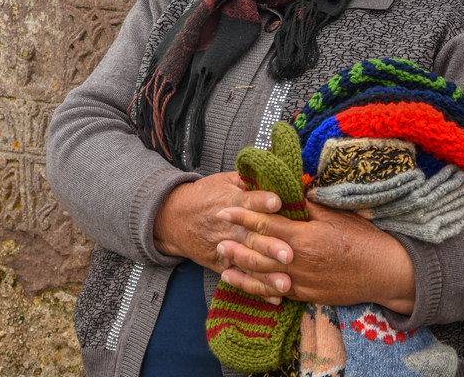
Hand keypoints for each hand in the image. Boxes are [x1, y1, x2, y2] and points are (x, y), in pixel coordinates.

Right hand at [153, 171, 294, 293]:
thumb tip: (275, 165)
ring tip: (286, 283)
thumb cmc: (207, 195)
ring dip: (267, 274)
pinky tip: (275, 298)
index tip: (277, 202)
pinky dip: (257, 290)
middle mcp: (229, 227)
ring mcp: (224, 248)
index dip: (262, 201)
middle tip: (289, 254)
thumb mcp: (226, 180)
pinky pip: (241, 278)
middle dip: (270, 246)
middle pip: (251, 236)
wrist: (174, 218)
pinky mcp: (221, 264)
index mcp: (231, 202)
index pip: (248, 201)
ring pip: (248, 262)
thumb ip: (251, 177)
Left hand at [215, 197, 415, 313]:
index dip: (244, 216)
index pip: (267, 225)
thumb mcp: (335, 215)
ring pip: (263, 275)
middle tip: (216, 233)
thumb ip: (307, 205)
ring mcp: (301, 281)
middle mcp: (298, 262)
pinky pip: (276, 292)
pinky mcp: (306, 295)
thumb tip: (287, 189)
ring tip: (221, 259)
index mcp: (304, 237)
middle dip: (236, 242)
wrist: (384, 272)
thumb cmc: (362, 239)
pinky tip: (242, 283)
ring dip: (240, 267)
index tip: (226, 208)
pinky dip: (256, 287)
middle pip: (259, 252)